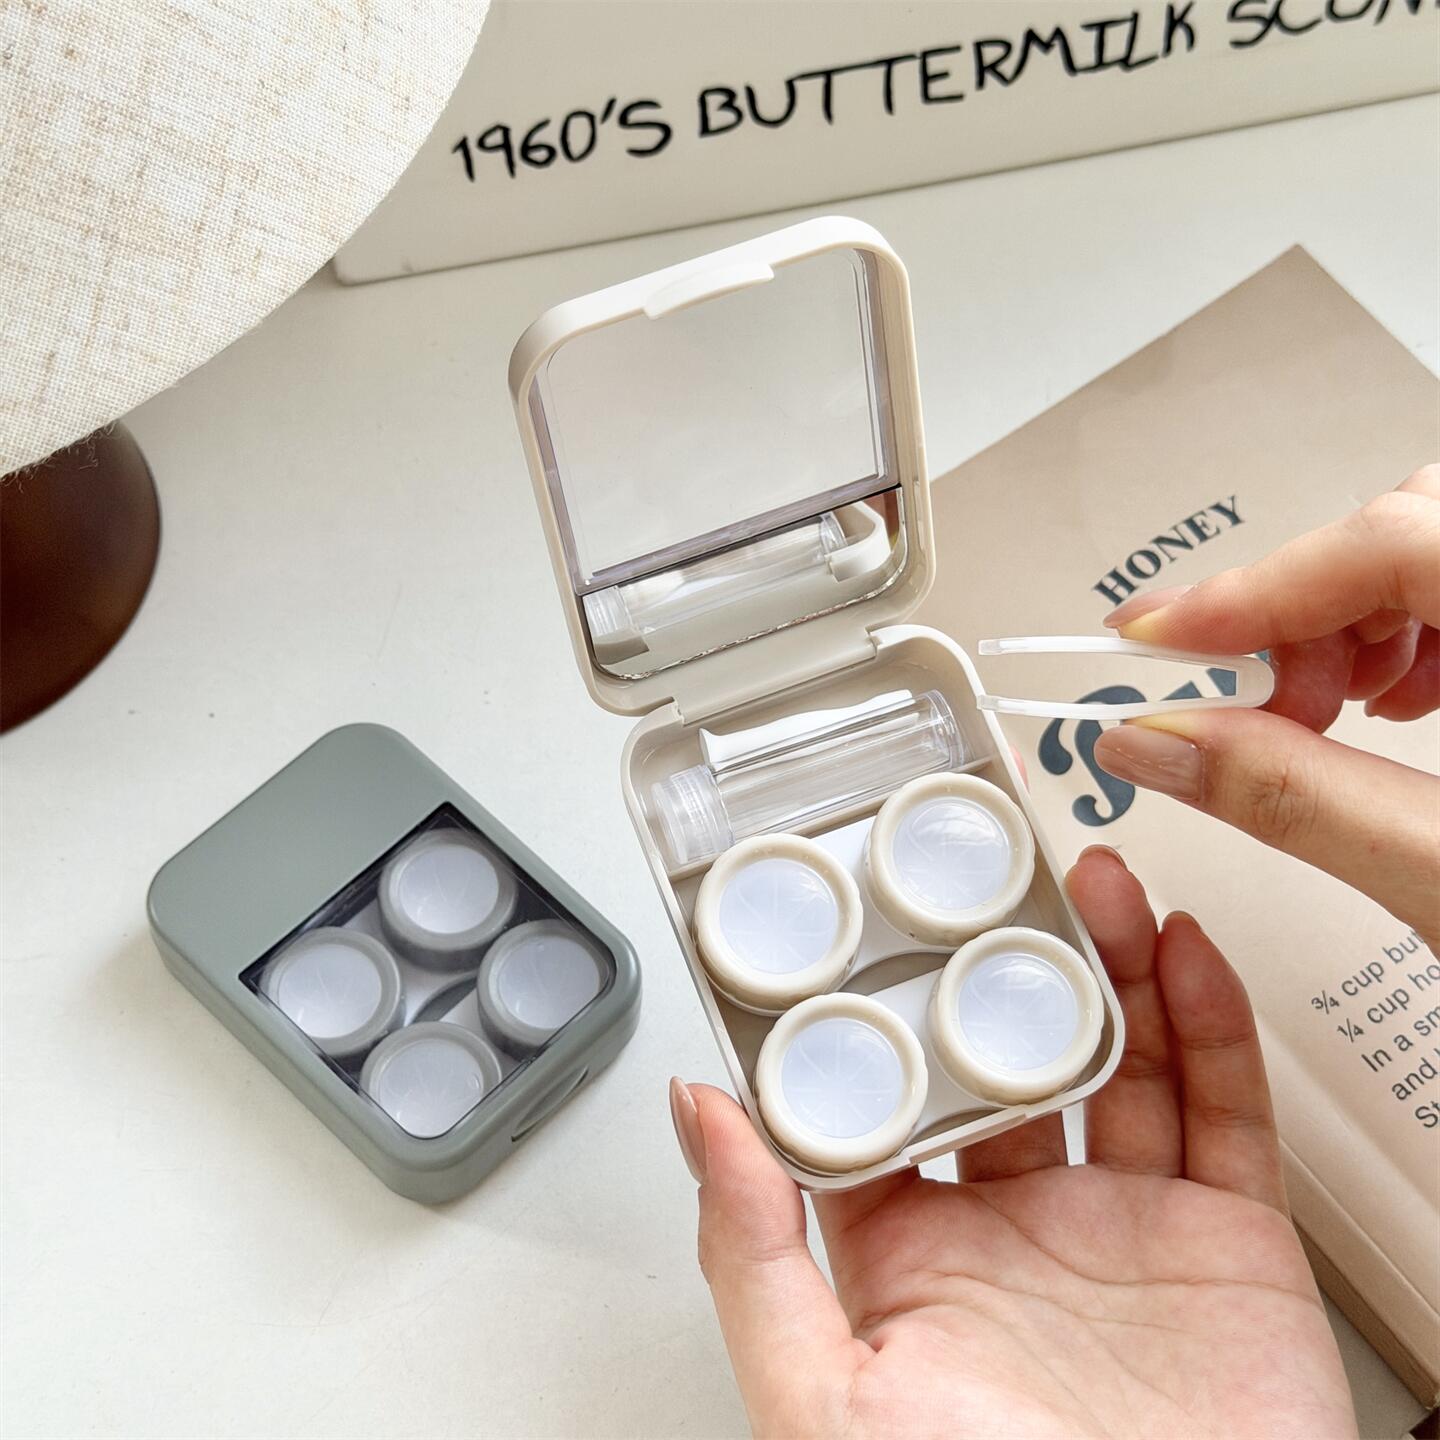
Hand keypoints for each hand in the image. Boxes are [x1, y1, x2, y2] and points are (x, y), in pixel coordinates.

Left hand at [668, 849, 1354, 1438]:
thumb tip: (694, 1111)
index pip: (886, 1096)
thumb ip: (749, 1254)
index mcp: (909, 1258)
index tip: (869, 918)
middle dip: (1007, 962)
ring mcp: (1123, 1233)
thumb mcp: (822, 1399)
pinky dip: (1212, 1023)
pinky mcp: (1229, 1247)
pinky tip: (1182, 950)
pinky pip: (1224, 1112)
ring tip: (1088, 881)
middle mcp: (1014, 1232)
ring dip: (1108, 965)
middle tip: (996, 874)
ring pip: (1117, 1060)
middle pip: (1009, 1056)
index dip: (878, 1005)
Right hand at [1092, 466, 1439, 951]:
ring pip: (1426, 543)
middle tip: (1258, 703)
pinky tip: (1393, 700)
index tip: (1152, 643)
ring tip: (1329, 715)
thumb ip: (1294, 801)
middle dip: (1301, 612)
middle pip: (1402, 524)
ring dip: (1350, 623)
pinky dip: (1403, 630)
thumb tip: (1154, 744)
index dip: (1249, 592)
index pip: (1387, 541)